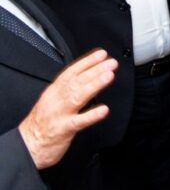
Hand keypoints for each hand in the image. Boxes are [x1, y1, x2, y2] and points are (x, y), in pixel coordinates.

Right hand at [18, 49, 116, 168]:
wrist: (27, 146)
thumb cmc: (41, 124)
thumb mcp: (51, 101)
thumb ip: (67, 90)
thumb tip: (87, 78)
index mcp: (53, 92)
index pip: (71, 72)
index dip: (87, 62)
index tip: (101, 54)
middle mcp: (56, 100)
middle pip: (76, 81)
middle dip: (95, 70)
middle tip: (111, 63)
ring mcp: (59, 114)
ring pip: (78, 97)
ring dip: (94, 85)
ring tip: (108, 76)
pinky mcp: (63, 130)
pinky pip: (78, 121)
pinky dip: (91, 115)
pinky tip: (103, 110)